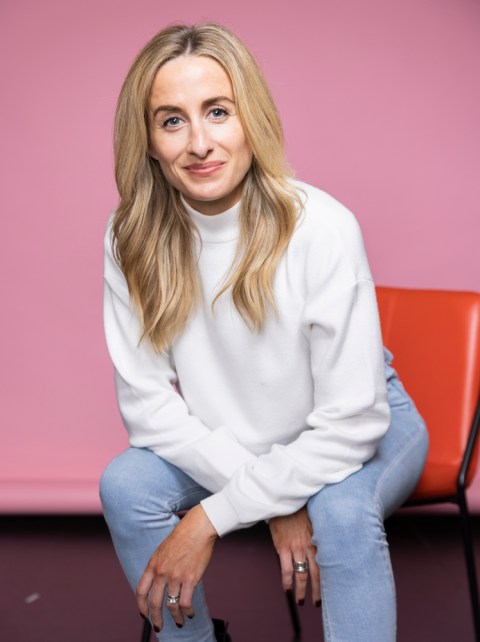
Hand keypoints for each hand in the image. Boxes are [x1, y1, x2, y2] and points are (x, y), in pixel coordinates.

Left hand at [136, 504, 217, 631]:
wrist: (198, 528)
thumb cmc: (184, 535)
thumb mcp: (163, 549)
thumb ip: (159, 565)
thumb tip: (159, 581)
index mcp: (153, 564)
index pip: (141, 590)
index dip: (141, 606)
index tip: (143, 614)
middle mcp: (162, 572)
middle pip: (155, 603)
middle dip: (155, 619)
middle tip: (159, 627)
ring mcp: (176, 576)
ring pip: (171, 606)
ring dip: (176, 618)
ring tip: (180, 622)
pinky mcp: (190, 579)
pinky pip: (186, 603)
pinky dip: (188, 611)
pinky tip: (191, 613)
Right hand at [269, 507, 320, 606]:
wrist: (284, 499)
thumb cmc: (299, 507)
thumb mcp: (315, 518)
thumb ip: (321, 532)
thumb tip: (328, 544)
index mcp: (318, 539)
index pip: (327, 563)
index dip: (330, 578)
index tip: (332, 589)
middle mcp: (308, 546)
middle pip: (317, 573)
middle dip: (318, 590)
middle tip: (318, 602)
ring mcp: (295, 547)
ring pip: (301, 574)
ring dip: (302, 590)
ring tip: (301, 601)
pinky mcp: (282, 547)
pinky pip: (285, 569)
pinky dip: (287, 581)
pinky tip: (287, 589)